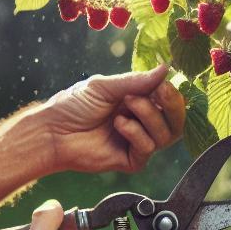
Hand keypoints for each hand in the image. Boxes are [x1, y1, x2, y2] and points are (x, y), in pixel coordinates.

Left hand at [40, 63, 185, 174]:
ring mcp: (137, 142)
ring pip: (166, 135)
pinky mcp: (131, 161)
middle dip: (172, 105)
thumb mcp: (106, 86)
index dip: (172, 93)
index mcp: (139, 102)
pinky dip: (136, 133)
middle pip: (176, 121)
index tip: (163, 83)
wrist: (54, 130)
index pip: (170, 101)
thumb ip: (137, 81)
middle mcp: (142, 123)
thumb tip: (166, 68)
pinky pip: (148, 148)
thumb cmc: (75, 105)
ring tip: (126, 106)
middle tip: (159, 92)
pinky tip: (118, 124)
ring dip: (149, 116)